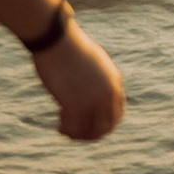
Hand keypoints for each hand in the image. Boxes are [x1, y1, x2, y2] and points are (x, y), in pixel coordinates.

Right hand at [33, 25, 123, 140]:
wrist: (56, 39)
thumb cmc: (69, 46)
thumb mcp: (92, 62)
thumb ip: (97, 78)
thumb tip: (90, 87)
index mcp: (114, 82)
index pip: (117, 115)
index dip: (102, 123)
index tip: (87, 122)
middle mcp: (108, 93)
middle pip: (107, 127)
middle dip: (91, 133)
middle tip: (75, 130)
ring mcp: (93, 100)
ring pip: (92, 132)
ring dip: (78, 134)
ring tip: (64, 128)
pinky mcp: (76, 104)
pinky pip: (76, 129)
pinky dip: (68, 131)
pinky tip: (60, 125)